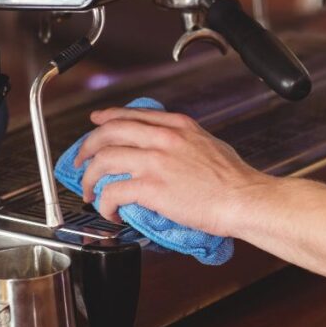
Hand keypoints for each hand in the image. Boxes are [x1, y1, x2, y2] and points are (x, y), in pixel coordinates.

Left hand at [74, 108, 274, 236]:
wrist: (244, 198)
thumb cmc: (234, 180)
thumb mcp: (209, 144)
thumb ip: (186, 141)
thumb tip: (172, 150)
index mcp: (177, 126)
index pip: (131, 115)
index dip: (107, 119)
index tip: (96, 123)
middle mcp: (163, 139)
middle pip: (109, 133)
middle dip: (88, 147)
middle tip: (81, 161)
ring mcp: (155, 162)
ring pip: (104, 160)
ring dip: (90, 178)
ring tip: (90, 192)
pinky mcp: (151, 188)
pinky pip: (113, 191)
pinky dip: (105, 203)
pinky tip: (110, 211)